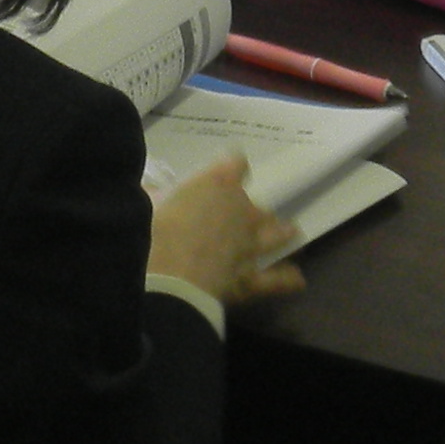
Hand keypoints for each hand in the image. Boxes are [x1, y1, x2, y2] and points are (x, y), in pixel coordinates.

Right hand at [145, 153, 303, 306]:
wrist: (169, 276)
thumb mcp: (147, 205)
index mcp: (218, 185)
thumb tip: (147, 190)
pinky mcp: (253, 278)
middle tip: (243, 216)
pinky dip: (287, 279)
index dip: (233, 167)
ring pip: (279, 234)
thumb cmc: (154, 232)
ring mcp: (252, 244)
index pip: (236, 164)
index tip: (230, 169)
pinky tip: (297, 279)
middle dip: (253, 210)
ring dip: (282, 232)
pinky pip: (277, 279)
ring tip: (289, 232)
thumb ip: (153, 196)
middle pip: (258, 204)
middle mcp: (242, 210)